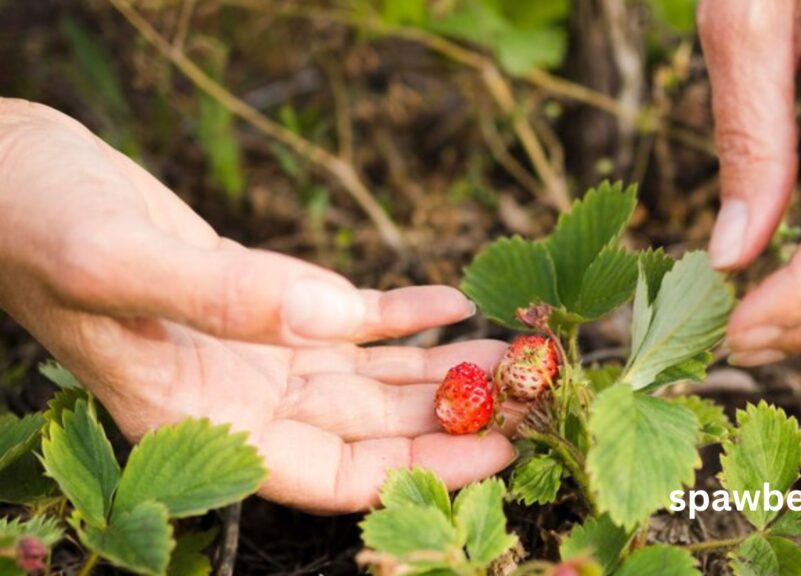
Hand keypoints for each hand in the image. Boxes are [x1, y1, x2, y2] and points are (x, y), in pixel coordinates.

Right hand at [0, 99, 514, 512]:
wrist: (13, 175)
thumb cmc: (35, 223)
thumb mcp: (114, 262)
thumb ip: (221, 296)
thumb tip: (332, 316)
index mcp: (199, 422)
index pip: (331, 476)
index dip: (420, 468)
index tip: (502, 444)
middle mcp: (237, 400)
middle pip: (371, 430)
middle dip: (455, 414)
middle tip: (538, 390)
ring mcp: (255, 352)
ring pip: (370, 377)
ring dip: (444, 365)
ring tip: (518, 348)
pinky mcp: (264, 303)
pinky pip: (348, 319)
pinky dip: (401, 312)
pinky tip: (450, 300)